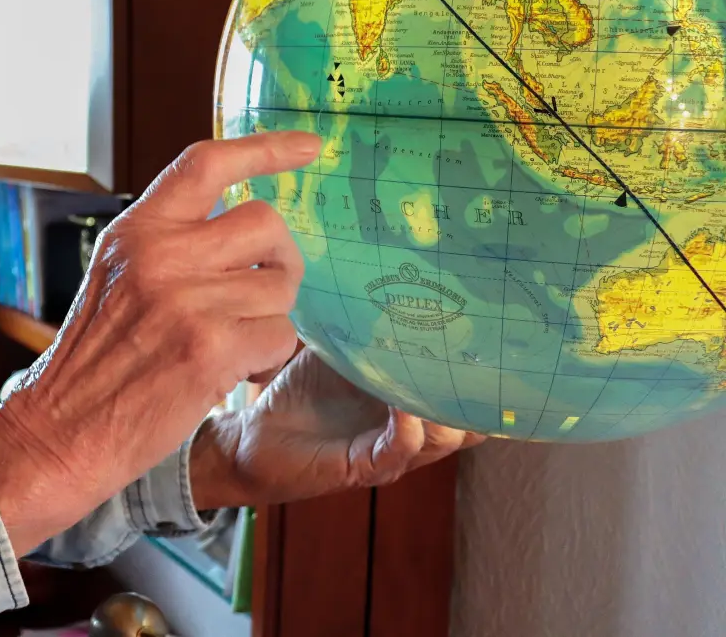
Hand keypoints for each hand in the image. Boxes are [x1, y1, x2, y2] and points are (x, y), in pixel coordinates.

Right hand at [0, 130, 322, 555]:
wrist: (59, 430)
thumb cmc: (92, 362)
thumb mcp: (116, 277)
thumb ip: (168, 245)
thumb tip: (241, 225)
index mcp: (136, 230)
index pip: (207, 163)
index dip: (266, 149)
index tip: (310, 147)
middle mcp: (159, 254)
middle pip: (265, 223)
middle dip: (281, 261)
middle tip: (264, 294)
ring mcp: (184, 299)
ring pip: (280, 288)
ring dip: (271, 320)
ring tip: (234, 344)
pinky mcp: (208, 348)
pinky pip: (280, 336)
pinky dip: (269, 358)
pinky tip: (236, 371)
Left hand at [190, 348, 485, 509]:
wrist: (254, 437)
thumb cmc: (301, 395)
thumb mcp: (339, 354)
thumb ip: (367, 330)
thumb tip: (388, 280)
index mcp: (412, 403)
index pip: (468, 396)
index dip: (486, 374)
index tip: (493, 337)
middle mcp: (412, 431)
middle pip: (472, 421)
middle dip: (479, 391)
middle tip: (482, 353)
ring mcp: (392, 452)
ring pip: (445, 438)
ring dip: (446, 406)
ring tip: (440, 372)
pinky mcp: (366, 467)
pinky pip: (402, 448)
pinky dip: (409, 424)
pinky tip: (402, 401)